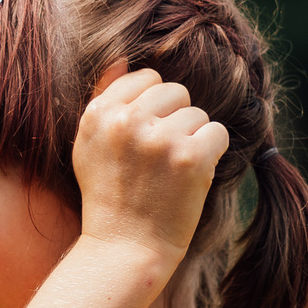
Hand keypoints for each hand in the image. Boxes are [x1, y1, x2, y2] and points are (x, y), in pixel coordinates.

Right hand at [71, 66, 227, 262]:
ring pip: (198, 114)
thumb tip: (123, 58)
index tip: (146, 138)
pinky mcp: (190, 158)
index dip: (153, 108)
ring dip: (193, 140)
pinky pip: (218, 133)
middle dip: (175, 120)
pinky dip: (212, 154)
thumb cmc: (109, 198)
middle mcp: (127, 121)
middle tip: (161, 159)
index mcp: (98, 114)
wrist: (125, 249)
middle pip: (175, 91)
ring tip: (172, 173)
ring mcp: (160, 139)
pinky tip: (191, 178)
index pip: (145, 78)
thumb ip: (104, 99)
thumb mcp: (89, 146)